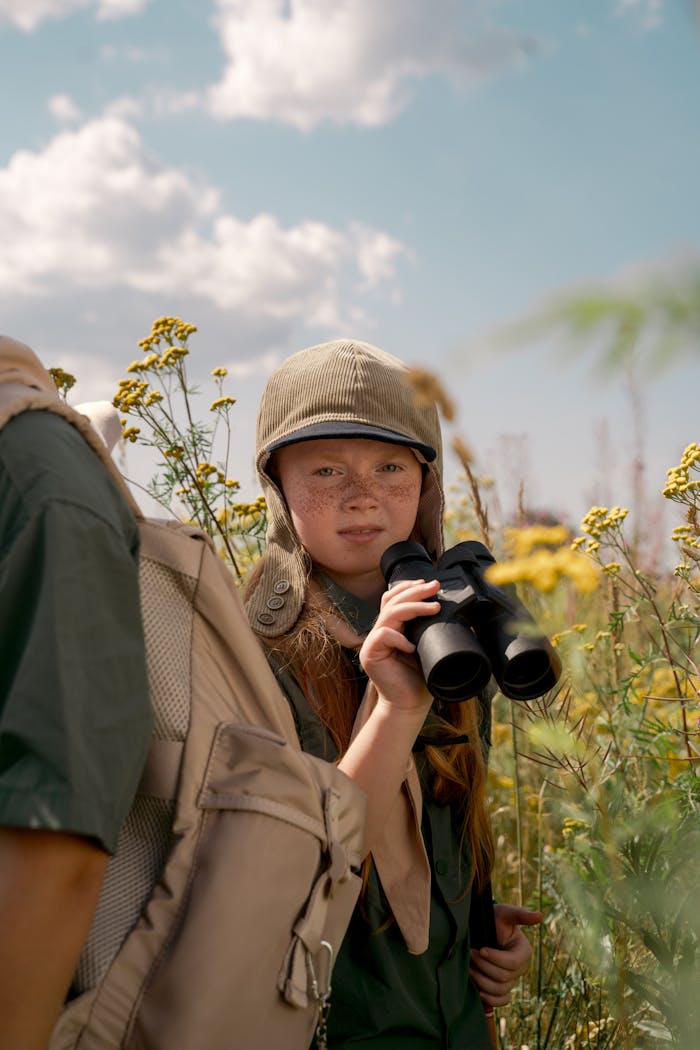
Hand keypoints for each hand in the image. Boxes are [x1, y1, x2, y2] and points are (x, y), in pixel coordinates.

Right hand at [359, 578, 439, 712]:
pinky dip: (398, 637)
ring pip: (388, 613)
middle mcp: (381, 631)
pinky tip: (412, 647)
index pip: (395, 598)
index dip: (410, 588)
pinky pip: (382, 635)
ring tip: (433, 608)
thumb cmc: (421, 679)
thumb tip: (462, 615)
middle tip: (434, 587)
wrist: (409, 705)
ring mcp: (374, 642)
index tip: (431, 585)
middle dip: (414, 591)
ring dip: (412, 607)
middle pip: (392, 600)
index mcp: (394, 627)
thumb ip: (436, 631)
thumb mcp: (432, 649)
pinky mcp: (370, 655)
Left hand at [470, 903, 542, 1007]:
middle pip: (503, 978)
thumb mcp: (504, 913)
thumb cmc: (494, 919)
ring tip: (469, 968)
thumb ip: (519, 914)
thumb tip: (540, 915)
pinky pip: (500, 1001)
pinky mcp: (502, 989)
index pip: (513, 963)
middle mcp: (520, 968)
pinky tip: (479, 991)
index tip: (481, 949)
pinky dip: (490, 999)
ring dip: (482, 981)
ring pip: (499, 990)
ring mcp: (511, 980)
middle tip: (470, 954)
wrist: (480, 928)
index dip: (496, 958)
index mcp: (524, 951)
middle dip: (484, 966)